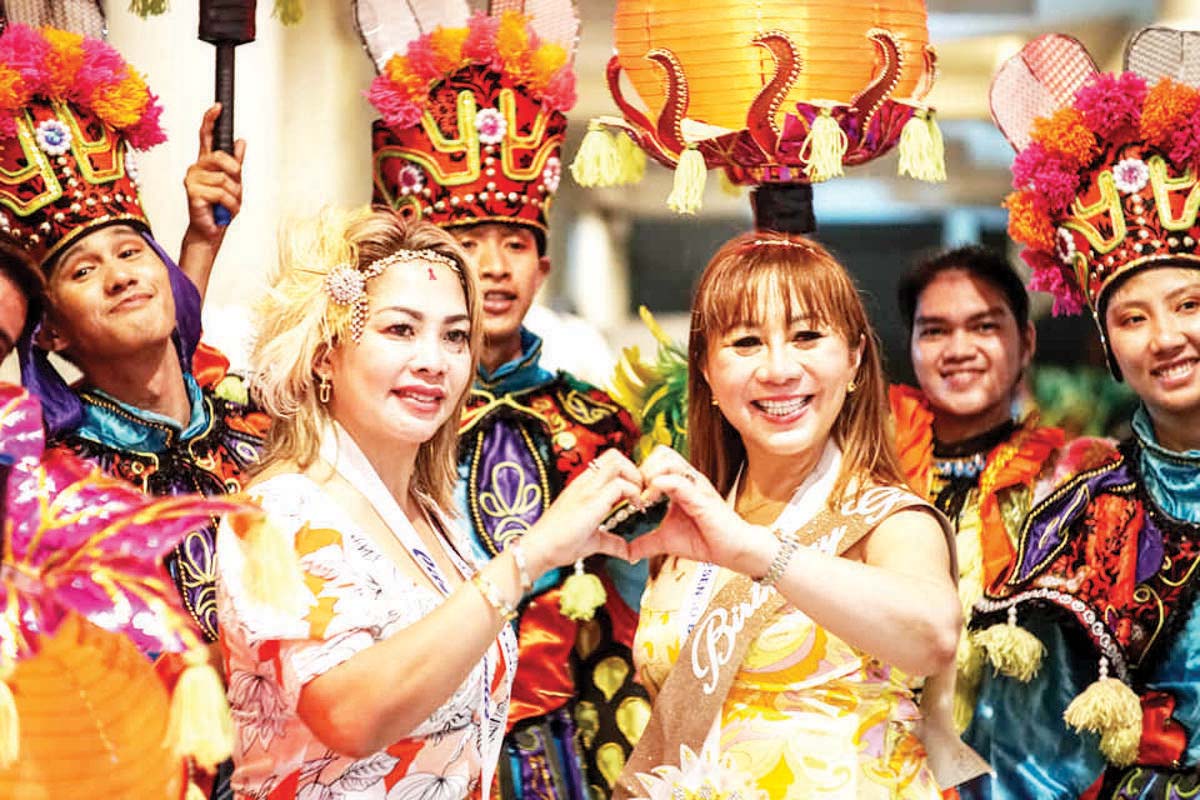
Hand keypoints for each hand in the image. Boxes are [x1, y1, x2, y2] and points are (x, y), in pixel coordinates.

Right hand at [183, 103, 245, 238]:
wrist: (211, 231)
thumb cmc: (220, 207)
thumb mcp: (234, 183)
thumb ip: (235, 162)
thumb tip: (241, 141)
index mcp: (206, 162)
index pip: (206, 136)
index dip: (211, 120)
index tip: (218, 106)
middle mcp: (196, 167)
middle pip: (221, 158)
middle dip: (235, 174)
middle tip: (236, 189)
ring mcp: (192, 179)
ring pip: (225, 179)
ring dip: (235, 196)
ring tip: (230, 205)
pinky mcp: (192, 192)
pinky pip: (221, 193)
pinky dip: (230, 204)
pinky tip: (225, 211)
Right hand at [520, 449, 641, 576]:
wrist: (539, 550)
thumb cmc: (560, 544)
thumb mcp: (592, 541)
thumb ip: (611, 541)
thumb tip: (627, 551)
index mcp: (583, 486)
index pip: (609, 462)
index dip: (628, 473)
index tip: (635, 495)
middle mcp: (585, 482)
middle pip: (615, 455)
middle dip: (634, 470)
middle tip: (640, 493)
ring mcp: (587, 489)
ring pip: (617, 462)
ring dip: (634, 478)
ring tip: (638, 499)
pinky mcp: (591, 501)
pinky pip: (619, 485)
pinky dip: (634, 493)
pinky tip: (636, 508)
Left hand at [629, 446, 773, 575]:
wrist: (733, 551)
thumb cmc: (705, 541)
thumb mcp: (666, 541)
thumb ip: (646, 543)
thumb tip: (627, 553)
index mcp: (680, 484)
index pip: (656, 460)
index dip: (639, 472)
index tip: (631, 494)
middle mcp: (688, 479)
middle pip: (661, 452)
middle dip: (643, 469)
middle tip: (637, 492)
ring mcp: (696, 485)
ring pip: (667, 458)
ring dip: (649, 474)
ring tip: (644, 497)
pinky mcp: (701, 496)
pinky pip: (677, 480)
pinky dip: (658, 486)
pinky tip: (649, 501)